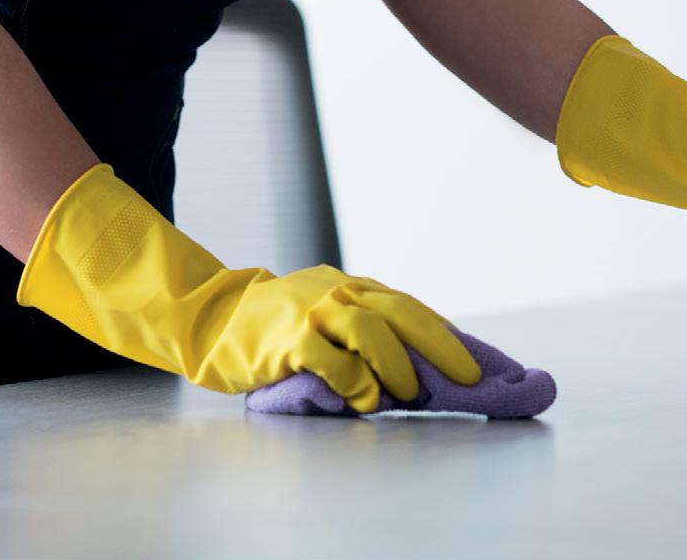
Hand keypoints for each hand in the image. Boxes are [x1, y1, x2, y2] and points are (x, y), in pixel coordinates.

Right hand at [16, 163, 479, 411]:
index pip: (411, 307)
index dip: (447, 337)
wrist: (208, 320)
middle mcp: (337, 290)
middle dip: (441, 348)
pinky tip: (365, 400)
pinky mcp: (287, 338)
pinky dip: (356, 382)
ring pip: (373, 328)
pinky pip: (333, 359)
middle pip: (403, 313)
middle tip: (466, 382)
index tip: (479, 368)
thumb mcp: (323, 318)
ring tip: (408, 395)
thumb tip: (419, 370)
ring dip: (399, 366)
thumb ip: (363, 333)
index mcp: (352, 286)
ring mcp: (310, 310)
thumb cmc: (273, 330)